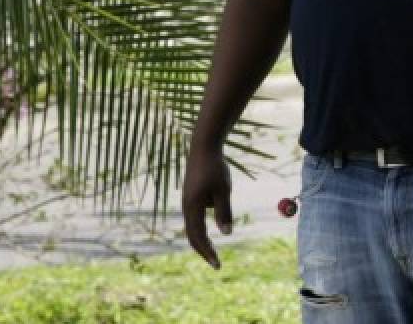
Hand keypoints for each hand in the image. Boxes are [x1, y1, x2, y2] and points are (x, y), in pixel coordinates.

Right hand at [181, 145, 233, 269]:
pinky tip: (216, 209)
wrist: (203, 147)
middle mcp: (187, 206)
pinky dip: (203, 223)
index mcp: (193, 207)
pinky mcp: (191, 195)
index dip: (208, 252)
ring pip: (194, 225)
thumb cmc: (215, 167)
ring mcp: (187, 201)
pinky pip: (197, 214)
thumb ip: (224, 212)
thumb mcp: (224, 190)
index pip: (199, 237)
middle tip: (216, 263)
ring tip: (213, 247)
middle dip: (203, 250)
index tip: (217, 265)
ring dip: (203, 238)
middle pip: (192, 235)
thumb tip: (226, 234)